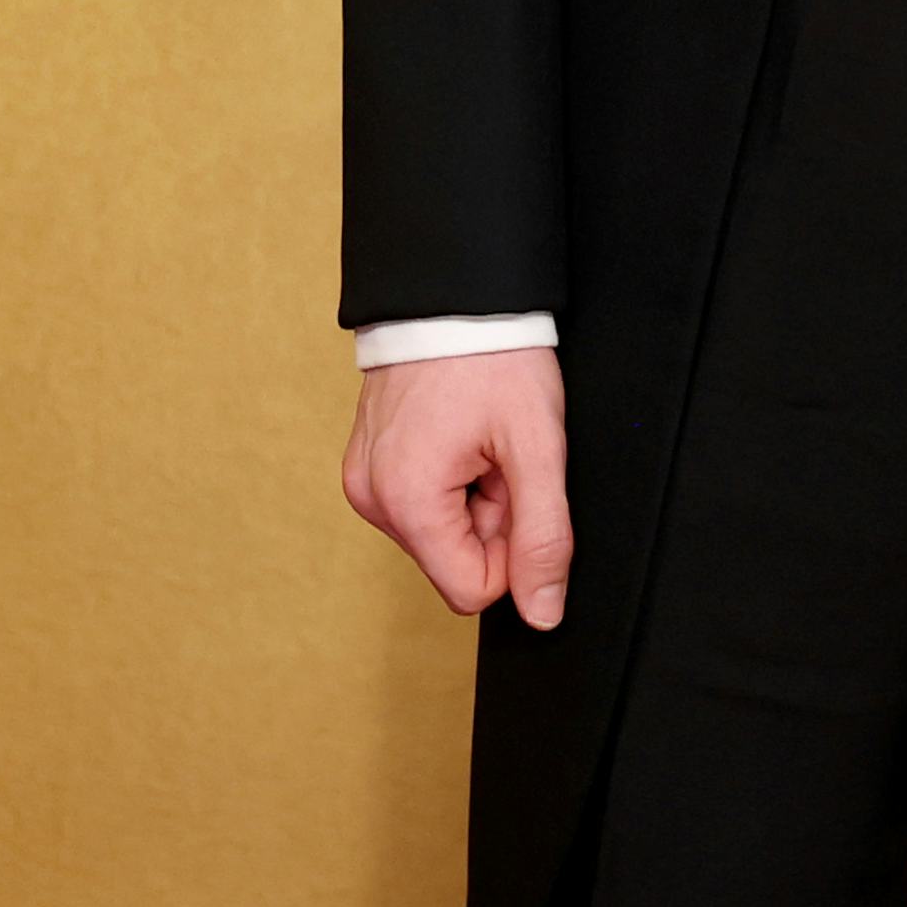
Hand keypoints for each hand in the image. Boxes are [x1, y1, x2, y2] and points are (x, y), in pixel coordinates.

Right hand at [343, 347, 573, 627]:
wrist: (452, 292)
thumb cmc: (493, 356)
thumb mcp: (536, 445)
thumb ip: (543, 536)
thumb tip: (542, 614)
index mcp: (407, 502)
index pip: (471, 591)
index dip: (512, 549)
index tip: (516, 485)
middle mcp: (372, 499)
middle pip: (455, 559)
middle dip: (492, 516)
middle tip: (501, 451)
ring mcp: (363, 481)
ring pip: (441, 533)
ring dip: (473, 496)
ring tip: (480, 436)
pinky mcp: (367, 465)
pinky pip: (420, 503)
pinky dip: (451, 478)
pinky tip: (459, 433)